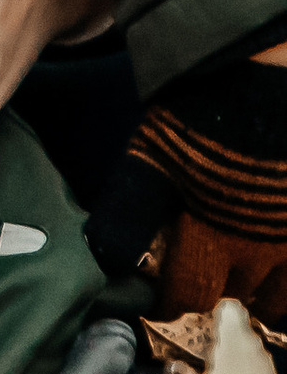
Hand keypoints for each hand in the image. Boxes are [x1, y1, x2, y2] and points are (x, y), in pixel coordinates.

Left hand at [97, 47, 286, 320]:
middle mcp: (264, 249)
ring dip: (265, 290)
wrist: (259, 72)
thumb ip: (128, 215)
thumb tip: (105, 259)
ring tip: (250, 276)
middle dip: (222, 293)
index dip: (174, 302)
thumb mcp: (149, 161)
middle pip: (242, 298)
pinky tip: (273, 247)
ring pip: (284, 292)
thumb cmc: (198, 114)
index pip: (192, 296)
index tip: (168, 298)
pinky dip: (286, 265)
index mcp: (214, 240)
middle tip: (211, 278)